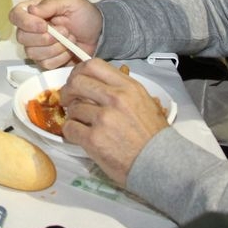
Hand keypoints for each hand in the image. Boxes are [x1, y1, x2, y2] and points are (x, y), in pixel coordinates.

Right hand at [9, 0, 101, 67]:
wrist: (98, 33)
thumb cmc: (84, 14)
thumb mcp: (71, 1)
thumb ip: (51, 3)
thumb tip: (31, 11)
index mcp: (34, 11)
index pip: (15, 15)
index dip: (26, 23)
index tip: (44, 26)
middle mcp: (31, 29)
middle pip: (21, 37)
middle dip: (45, 37)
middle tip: (66, 31)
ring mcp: (37, 46)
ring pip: (33, 53)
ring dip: (55, 47)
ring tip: (70, 38)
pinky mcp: (45, 61)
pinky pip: (45, 64)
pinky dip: (60, 58)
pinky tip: (69, 50)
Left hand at [60, 59, 168, 186]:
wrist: (159, 162)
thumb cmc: (153, 134)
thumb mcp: (143, 101)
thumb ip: (121, 90)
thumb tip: (97, 85)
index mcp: (128, 87)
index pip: (94, 65)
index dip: (79, 71)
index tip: (75, 80)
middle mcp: (115, 98)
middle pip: (77, 82)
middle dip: (68, 91)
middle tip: (67, 100)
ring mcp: (103, 118)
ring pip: (73, 108)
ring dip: (72, 115)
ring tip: (81, 123)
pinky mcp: (94, 139)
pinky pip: (70, 128)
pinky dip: (70, 132)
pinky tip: (79, 136)